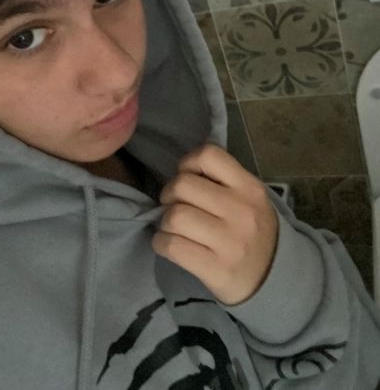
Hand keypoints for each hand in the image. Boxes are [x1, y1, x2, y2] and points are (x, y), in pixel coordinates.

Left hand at [152, 143, 278, 305]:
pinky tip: (169, 244)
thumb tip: (181, 172)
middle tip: (174, 206)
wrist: (274, 279)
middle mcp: (241, 211)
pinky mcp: (215, 269)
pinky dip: (161, 243)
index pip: (208, 155)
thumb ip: (222, 180)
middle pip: (183, 185)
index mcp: (249, 188)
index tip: (187, 178)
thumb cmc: (253, 232)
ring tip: (174, 228)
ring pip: (174, 216)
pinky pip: (171, 245)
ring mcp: (229, 242)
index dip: (188, 162)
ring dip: (165, 221)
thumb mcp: (249, 199)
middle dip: (169, 194)